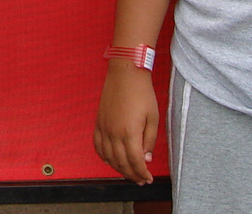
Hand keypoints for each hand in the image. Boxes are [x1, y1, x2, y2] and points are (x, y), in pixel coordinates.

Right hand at [94, 62, 158, 184]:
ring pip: (108, 157)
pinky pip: (97, 145)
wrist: (125, 73)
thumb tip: (146, 158)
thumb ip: (149, 140)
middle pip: (121, 163)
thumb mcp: (153, 118)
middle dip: (132, 174)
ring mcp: (104, 128)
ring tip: (128, 172)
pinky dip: (103, 156)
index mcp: (129, 132)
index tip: (148, 179)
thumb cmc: (142, 93)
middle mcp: (114, 133)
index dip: (142, 173)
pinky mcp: (98, 122)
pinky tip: (110, 160)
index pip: (135, 162)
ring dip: (118, 168)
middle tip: (140, 179)